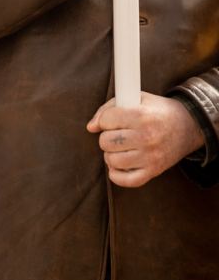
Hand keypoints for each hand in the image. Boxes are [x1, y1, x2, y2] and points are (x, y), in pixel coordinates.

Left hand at [85, 93, 204, 187]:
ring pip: (112, 160)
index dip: (105, 120)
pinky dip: (117, 175)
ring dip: (111, 154)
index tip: (112, 120)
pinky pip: (127, 180)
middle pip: (105, 142)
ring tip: (121, 148)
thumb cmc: (157, 111)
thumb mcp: (136, 98)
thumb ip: (108, 108)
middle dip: (107, 137)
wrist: (189, 125)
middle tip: (118, 134)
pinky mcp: (154, 170)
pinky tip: (119, 165)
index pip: (106, 121)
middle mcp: (146, 137)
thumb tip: (91, 127)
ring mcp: (151, 156)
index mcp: (142, 116)